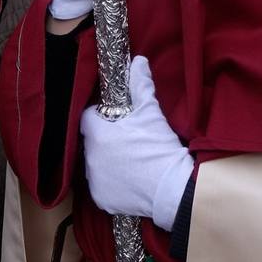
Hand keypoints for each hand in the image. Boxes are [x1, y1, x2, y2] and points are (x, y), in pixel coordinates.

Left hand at [80, 56, 193, 231]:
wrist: (173, 188)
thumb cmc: (159, 146)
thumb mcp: (151, 112)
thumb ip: (140, 85)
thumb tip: (138, 61)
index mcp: (96, 133)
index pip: (88, 119)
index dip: (101, 117)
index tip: (116, 121)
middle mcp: (89, 157)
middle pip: (92, 143)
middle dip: (105, 141)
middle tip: (127, 142)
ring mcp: (94, 180)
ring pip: (96, 165)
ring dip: (107, 163)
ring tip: (130, 163)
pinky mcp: (102, 199)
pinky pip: (102, 187)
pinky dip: (112, 185)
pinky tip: (130, 182)